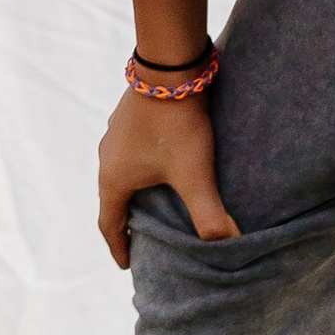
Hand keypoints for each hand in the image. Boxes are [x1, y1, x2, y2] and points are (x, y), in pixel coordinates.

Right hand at [96, 92, 237, 268]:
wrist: (169, 68)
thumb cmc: (177, 125)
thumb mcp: (195, 174)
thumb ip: (209, 214)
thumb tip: (228, 246)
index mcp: (114, 179)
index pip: (109, 224)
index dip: (119, 247)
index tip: (129, 265)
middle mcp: (107, 158)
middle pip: (113, 200)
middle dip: (128, 222)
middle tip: (145, 239)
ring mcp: (115, 135)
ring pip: (120, 174)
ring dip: (135, 193)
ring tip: (156, 203)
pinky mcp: (128, 117)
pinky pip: (129, 153)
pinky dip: (141, 168)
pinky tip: (164, 163)